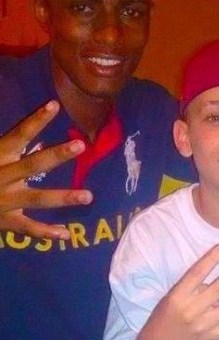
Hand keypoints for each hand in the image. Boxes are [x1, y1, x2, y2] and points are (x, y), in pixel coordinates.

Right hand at [0, 101, 92, 239]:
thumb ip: (11, 147)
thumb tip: (40, 136)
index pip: (18, 135)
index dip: (35, 120)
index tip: (55, 105)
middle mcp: (0, 177)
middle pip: (31, 165)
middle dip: (55, 155)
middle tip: (79, 144)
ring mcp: (4, 201)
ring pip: (36, 199)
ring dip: (62, 198)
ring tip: (88, 196)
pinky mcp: (5, 222)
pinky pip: (28, 228)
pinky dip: (46, 232)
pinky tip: (66, 234)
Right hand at [133, 244, 218, 339]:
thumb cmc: (164, 314)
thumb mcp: (172, 296)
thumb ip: (192, 286)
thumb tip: (216, 275)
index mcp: (179, 296)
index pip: (197, 274)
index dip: (211, 259)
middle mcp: (191, 310)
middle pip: (217, 289)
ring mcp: (203, 326)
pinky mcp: (210, 338)